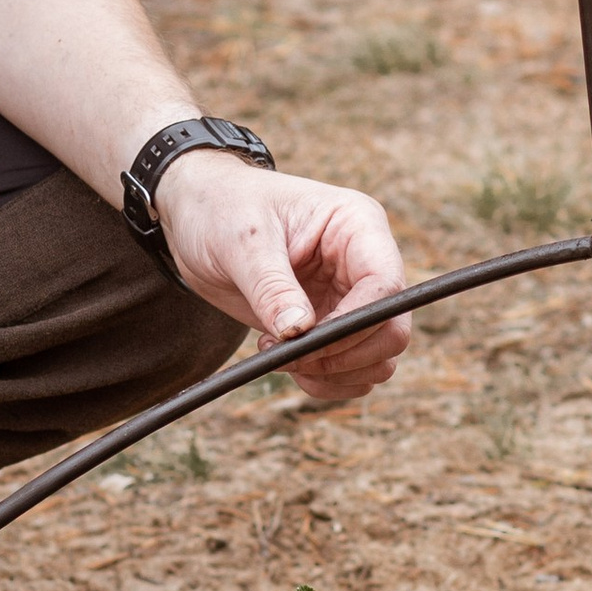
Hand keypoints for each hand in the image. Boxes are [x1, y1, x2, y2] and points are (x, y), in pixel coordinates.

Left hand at [153, 150, 410, 405]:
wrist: (198, 217)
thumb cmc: (223, 209)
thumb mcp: (243, 241)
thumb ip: (272, 287)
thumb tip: (299, 332)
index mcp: (357, 225)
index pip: (386, 285)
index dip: (355, 324)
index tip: (305, 342)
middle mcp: (364, 262)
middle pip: (392, 330)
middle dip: (343, 356)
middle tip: (287, 356)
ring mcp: (351, 296)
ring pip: (378, 357)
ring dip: (333, 374)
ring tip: (277, 355)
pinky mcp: (332, 323)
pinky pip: (353, 370)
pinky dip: (326, 381)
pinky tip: (286, 364)